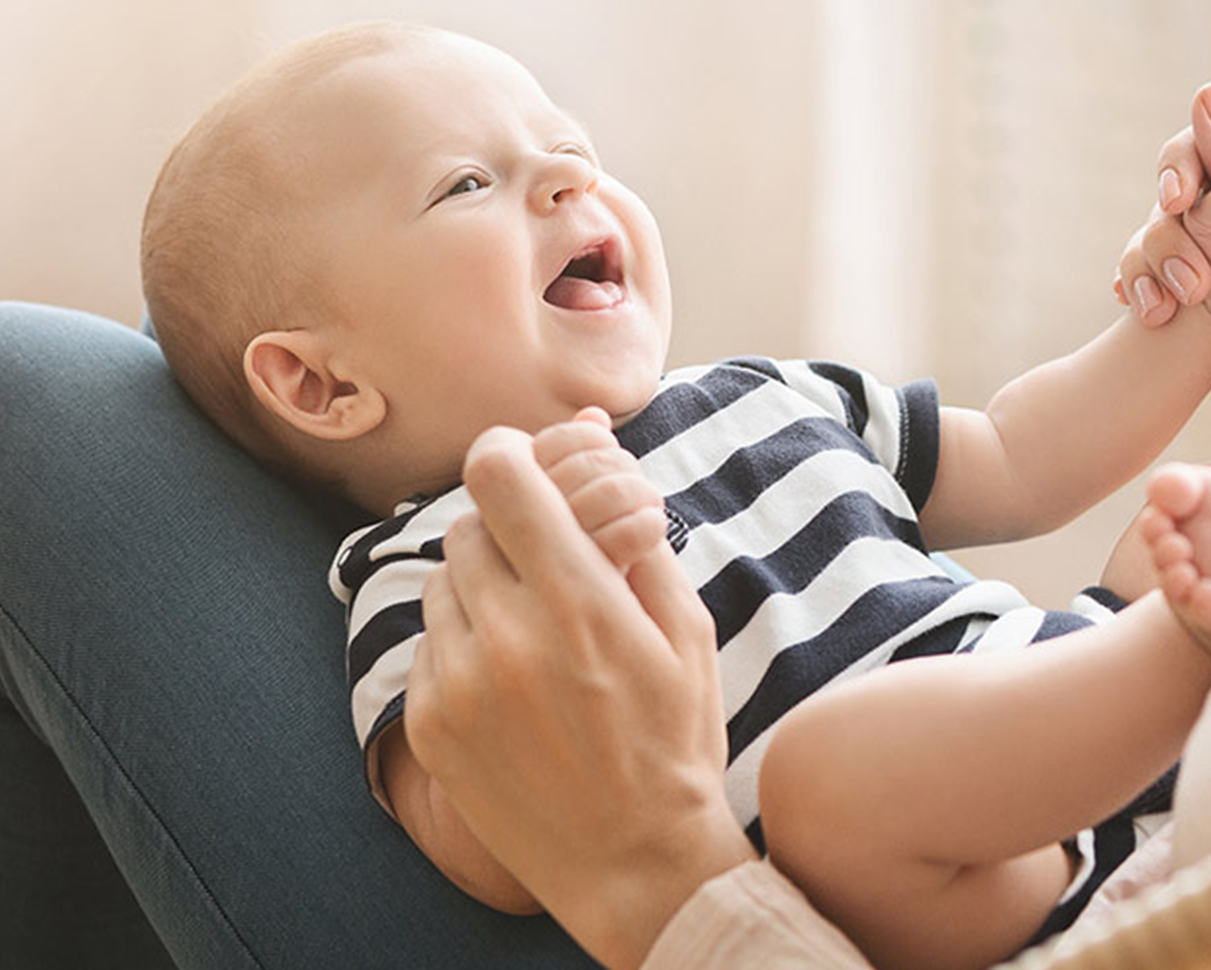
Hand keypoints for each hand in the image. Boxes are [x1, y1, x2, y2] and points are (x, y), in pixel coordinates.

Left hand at [406, 426, 751, 968]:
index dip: (509, 453)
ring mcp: (459, 686)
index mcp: (582, 605)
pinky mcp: (429, 725)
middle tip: (547, 558)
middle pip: (467, 524)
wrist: (634, 864)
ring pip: (442, 581)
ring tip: (536, 628)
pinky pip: (430, 642)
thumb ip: (638, 532)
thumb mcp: (686, 630)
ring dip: (483, 583)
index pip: (501, 477)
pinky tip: (514, 680)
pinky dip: (465, 641)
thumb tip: (598, 441)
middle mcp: (509, 639)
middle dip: (507, 526)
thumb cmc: (674, 740)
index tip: (526, 465)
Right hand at [1112, 78, 1210, 333]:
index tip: (1174, 203)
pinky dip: (1156, 279)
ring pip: (1183, 220)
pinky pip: (1177, 260)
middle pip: (1207, 175)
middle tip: (1170, 259)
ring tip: (1167, 303)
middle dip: (1177, 215)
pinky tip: (1148, 307)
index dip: (1198, 161)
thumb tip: (1210, 87)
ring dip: (1162, 254)